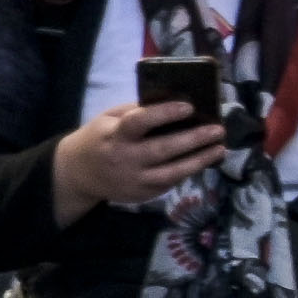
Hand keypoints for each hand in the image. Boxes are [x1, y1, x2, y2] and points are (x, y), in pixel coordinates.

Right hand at [53, 99, 228, 218]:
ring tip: (219, 149)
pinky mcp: (142, 194)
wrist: (77, 174)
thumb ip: (135, 112)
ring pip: (172, 172)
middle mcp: (125, 159)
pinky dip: (187, 171)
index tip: (189, 106)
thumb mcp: (108, 119)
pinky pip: (169, 183)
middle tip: (217, 130)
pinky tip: (201, 160)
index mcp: (115, 135)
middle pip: (163, 150)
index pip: (140, 123)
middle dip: (193, 139)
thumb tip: (172, 103)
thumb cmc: (99, 138)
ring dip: (199, 160)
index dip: (164, 114)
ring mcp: (134, 180)